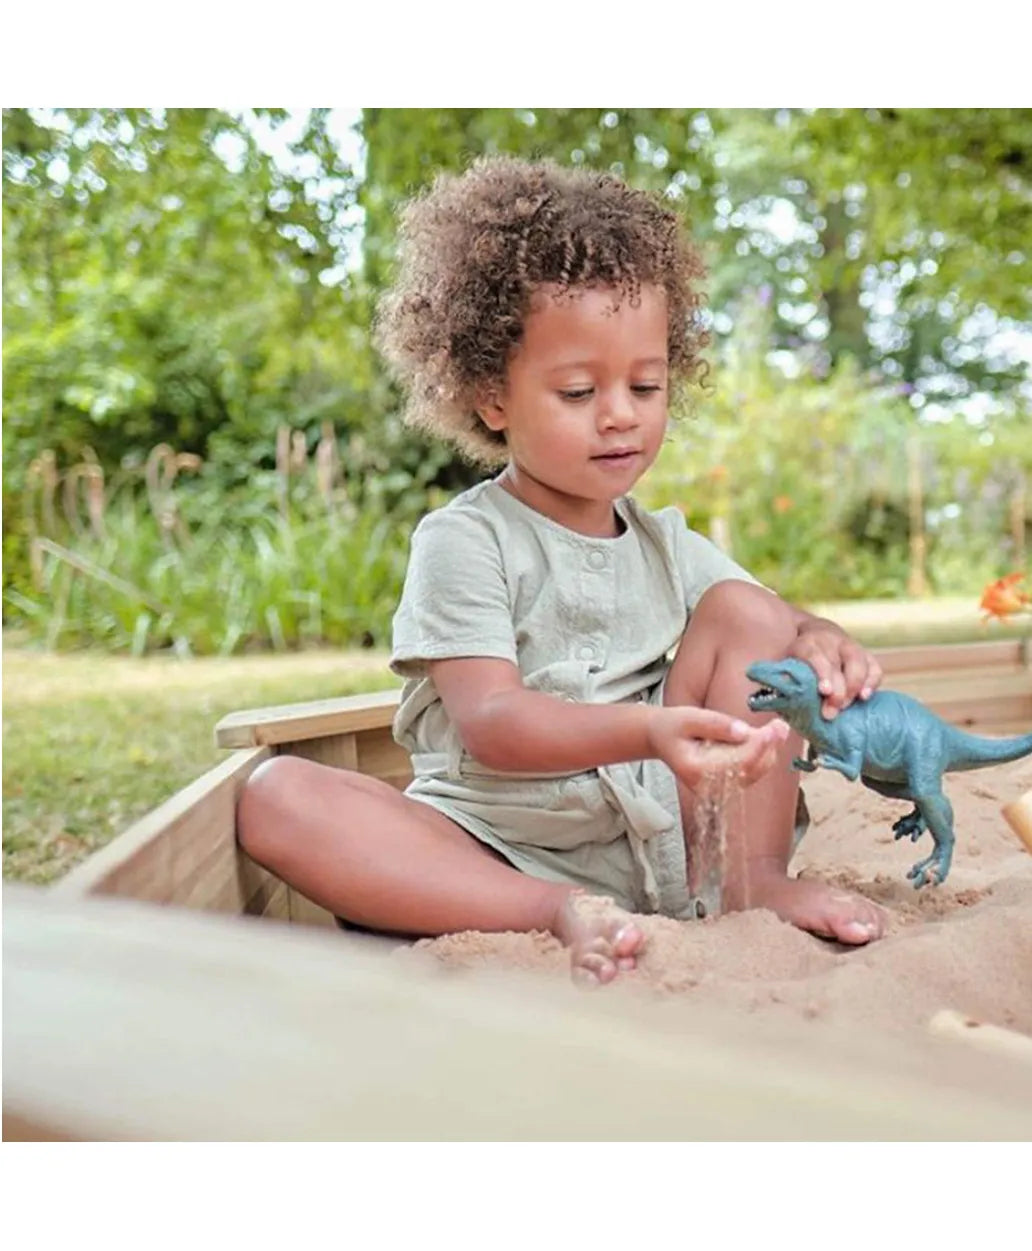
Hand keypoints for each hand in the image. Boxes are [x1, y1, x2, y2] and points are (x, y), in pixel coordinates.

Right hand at [647, 706, 790, 790]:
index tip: (774, 730)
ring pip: (755, 771)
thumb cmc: (673, 726)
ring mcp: (719, 787)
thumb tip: (745, 732)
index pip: (736, 763)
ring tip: (775, 728)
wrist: (662, 738)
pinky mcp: (728, 782)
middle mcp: (709, 786)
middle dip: (769, 747)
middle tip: (781, 725)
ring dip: (768, 750)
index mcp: (697, 771)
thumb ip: (716, 724)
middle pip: (750, 769)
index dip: (758, 747)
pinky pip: (753, 770)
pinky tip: (765, 736)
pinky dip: (763, 754)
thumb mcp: (688, 717)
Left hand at [789, 617, 882, 719]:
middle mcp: (829, 641)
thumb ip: (782, 681)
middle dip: (836, 689)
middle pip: (836, 663)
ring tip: (848, 706)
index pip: (815, 656)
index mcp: (806, 644)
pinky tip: (865, 697)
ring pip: (857, 662)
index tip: (824, 691)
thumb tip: (768, 700)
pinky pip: (874, 667)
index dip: (822, 673)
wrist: (816, 636)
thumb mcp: (786, 667)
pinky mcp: (866, 654)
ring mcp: (849, 646)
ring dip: (854, 686)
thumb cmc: (798, 663)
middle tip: (831, 712)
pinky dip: (872, 682)